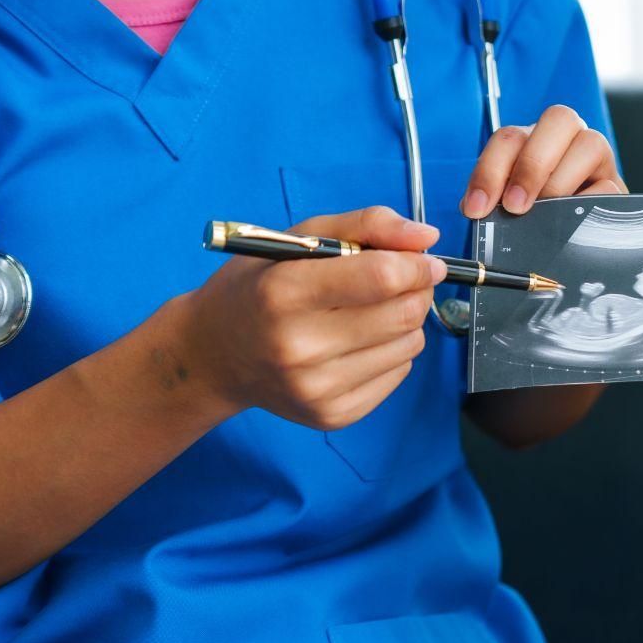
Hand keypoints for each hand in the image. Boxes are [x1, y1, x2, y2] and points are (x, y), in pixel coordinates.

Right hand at [178, 207, 444, 429]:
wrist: (215, 356)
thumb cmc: (259, 286)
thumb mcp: (299, 238)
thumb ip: (365, 226)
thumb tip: (428, 238)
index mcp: (284, 292)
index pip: (381, 277)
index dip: (416, 265)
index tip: (426, 261)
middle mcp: (298, 347)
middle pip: (402, 314)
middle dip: (417, 290)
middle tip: (405, 281)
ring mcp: (316, 389)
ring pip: (409, 345)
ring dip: (406, 322)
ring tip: (372, 312)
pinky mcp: (332, 416)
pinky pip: (398, 374)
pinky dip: (392, 352)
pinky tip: (360, 343)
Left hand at [460, 104, 624, 218]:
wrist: (575, 237)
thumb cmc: (535, 216)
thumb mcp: (508, 205)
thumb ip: (493, 202)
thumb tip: (478, 211)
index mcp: (534, 137)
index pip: (510, 137)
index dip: (490, 171)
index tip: (477, 208)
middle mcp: (568, 137)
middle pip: (558, 119)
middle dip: (532, 164)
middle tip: (515, 206)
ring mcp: (597, 158)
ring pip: (590, 143)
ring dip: (560, 182)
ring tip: (543, 217)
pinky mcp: (617, 186)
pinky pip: (608, 186)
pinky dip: (587, 204)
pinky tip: (571, 225)